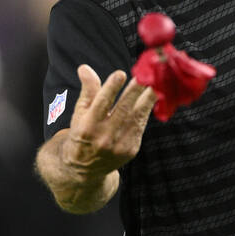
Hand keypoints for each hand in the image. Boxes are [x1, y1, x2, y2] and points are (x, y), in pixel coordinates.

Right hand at [62, 64, 156, 178]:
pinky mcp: (131, 149)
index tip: (120, 73)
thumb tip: (85, 68)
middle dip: (134, 91)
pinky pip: (140, 126)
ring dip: (147, 99)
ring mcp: (119, 145)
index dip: (111, 88)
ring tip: (154, 83)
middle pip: (122, 109)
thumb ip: (87, 90)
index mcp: (87, 126)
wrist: (85, 168)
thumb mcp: (80, 113)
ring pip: (136, 117)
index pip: (100, 104)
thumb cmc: (82, 133)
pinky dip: (146, 111)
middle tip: (144, 75)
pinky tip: (152, 98)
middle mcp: (103, 137)